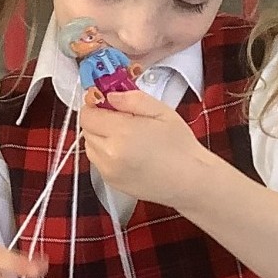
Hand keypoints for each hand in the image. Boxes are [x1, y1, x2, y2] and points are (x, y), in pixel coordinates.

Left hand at [78, 88, 209, 206]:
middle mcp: (110, 153)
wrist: (190, 181)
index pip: (88, 114)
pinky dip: (104, 153)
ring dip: (99, 136)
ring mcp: (108, 170)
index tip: (106, 102)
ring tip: (125, 136)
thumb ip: (132, 99)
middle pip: (86, 129)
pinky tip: (126, 152)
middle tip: (120, 118)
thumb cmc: (180, 146)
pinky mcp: (110, 182)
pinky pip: (97, 160)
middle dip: (98, 120)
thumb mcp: (161, 111)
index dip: (95, 105)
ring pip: (89, 145)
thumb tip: (109, 95)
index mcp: (122, 132)